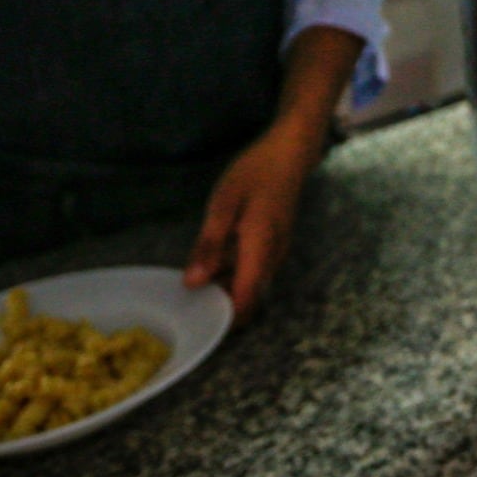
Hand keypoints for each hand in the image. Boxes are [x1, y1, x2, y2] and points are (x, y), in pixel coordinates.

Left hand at [182, 127, 319, 317]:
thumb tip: (193, 284)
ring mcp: (277, 252)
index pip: (245, 299)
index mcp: (260, 251)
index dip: (224, 318)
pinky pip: (253, 269)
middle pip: (248, 297)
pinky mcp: (275, 245)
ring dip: (225, 287)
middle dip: (220, 305)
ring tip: (193, 277)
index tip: (197, 323)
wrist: (289, 154)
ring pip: (250, 284)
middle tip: (186, 301)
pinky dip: (232, 272)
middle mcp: (273, 258)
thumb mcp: (223, 205)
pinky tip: (213, 257)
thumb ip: (208, 245)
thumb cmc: (254, 174)